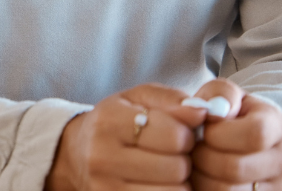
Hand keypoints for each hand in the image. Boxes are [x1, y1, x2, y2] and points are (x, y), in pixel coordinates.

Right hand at [47, 83, 208, 190]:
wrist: (78, 155)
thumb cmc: (117, 122)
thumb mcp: (138, 99)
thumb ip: (172, 100)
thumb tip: (203, 111)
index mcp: (109, 121)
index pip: (173, 135)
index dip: (186, 134)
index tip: (178, 133)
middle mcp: (102, 157)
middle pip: (176, 168)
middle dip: (183, 160)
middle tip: (173, 155)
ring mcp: (106, 186)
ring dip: (179, 183)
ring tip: (167, 171)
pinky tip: (161, 183)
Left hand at [189, 80, 281, 190]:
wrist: (241, 139)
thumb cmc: (226, 114)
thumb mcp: (223, 94)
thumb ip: (218, 93)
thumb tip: (212, 110)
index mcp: (277, 125)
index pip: (254, 134)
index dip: (219, 133)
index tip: (204, 129)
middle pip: (236, 168)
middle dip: (202, 156)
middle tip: (194, 148)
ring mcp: (275, 186)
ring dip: (200, 177)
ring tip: (196, 163)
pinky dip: (204, 189)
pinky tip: (203, 176)